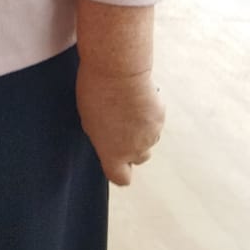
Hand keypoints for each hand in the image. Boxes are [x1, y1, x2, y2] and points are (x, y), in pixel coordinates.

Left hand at [77, 65, 163, 186]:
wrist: (119, 70)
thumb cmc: (96, 93)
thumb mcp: (89, 121)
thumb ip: (103, 138)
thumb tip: (110, 140)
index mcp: (113, 154)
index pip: (121, 178)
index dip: (120, 171)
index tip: (117, 162)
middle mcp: (136, 149)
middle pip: (138, 157)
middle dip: (132, 147)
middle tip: (121, 127)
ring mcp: (151, 134)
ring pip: (149, 139)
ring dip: (142, 130)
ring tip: (128, 108)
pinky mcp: (160, 118)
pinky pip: (155, 122)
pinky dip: (149, 114)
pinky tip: (138, 99)